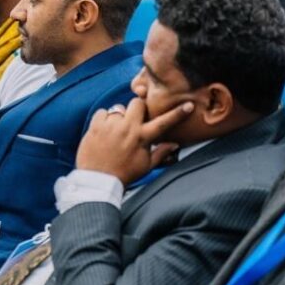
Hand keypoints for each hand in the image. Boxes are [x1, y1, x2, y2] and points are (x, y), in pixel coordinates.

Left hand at [75, 98, 193, 185]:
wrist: (98, 180)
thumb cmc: (124, 174)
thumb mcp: (146, 166)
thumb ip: (161, 153)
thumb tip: (175, 145)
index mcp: (142, 138)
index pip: (164, 122)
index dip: (178, 113)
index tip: (189, 104)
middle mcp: (127, 128)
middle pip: (137, 103)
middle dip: (138, 109)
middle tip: (134, 120)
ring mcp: (110, 125)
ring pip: (118, 108)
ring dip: (119, 117)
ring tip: (116, 131)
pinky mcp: (95, 126)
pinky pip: (102, 112)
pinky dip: (103, 119)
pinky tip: (104, 130)